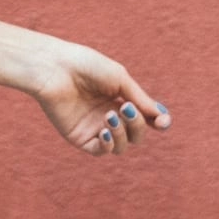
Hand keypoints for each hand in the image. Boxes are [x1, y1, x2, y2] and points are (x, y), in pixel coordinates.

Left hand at [28, 38, 172, 156]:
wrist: (54, 68)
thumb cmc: (86, 66)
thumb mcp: (119, 79)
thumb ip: (141, 100)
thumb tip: (163, 118)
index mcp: (120, 99)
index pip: (145, 118)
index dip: (157, 122)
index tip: (163, 122)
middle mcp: (109, 115)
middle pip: (136, 134)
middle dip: (138, 125)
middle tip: (126, 108)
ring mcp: (95, 128)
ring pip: (122, 146)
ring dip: (123, 134)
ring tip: (110, 115)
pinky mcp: (80, 138)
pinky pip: (102, 151)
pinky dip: (109, 145)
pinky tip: (105, 131)